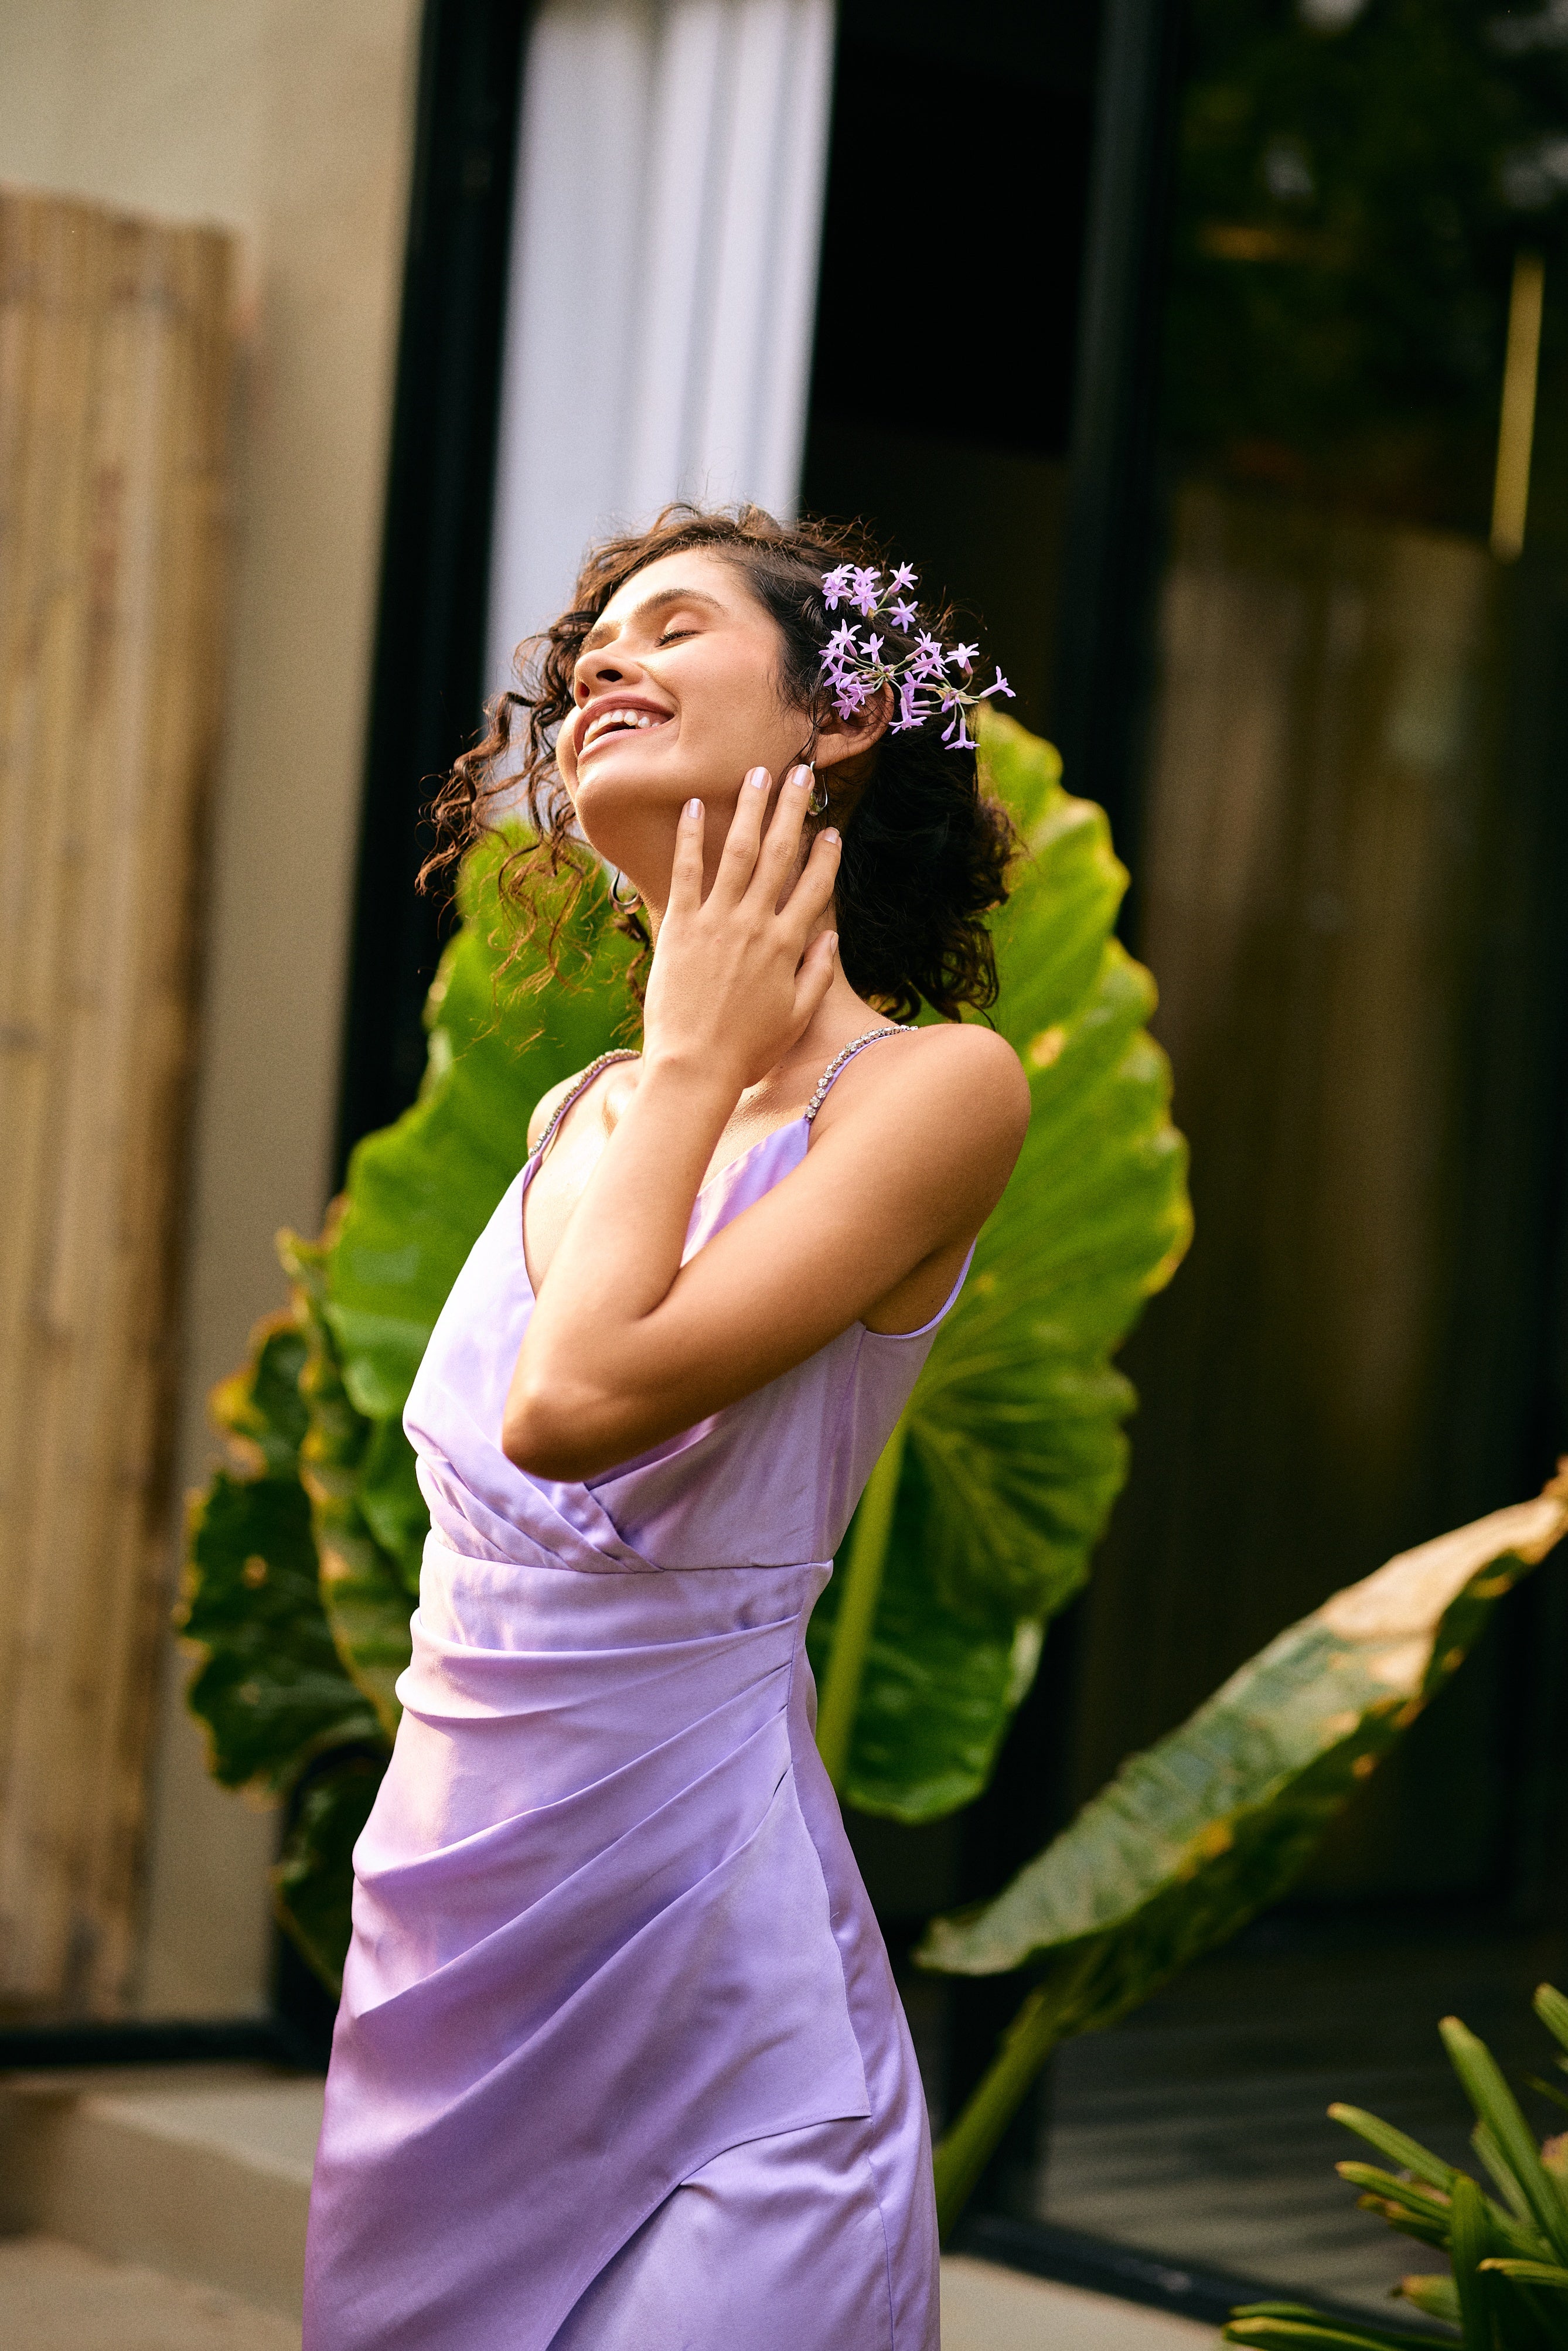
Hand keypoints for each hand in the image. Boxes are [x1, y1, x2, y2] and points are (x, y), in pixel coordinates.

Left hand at [642, 765, 841, 1089]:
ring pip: (737, 852)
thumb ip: (817, 973)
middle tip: (799, 773)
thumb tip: (831, 935)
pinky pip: (687, 872)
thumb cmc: (747, 1050)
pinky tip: (694, 807)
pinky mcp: (679, 926)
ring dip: (748, 809)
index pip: (814, 887)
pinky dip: (690, 838)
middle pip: (779, 854)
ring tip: (756, 774)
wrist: (694, 1068)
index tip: (831, 829)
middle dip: (791, 810)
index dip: (825, 855)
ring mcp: (716, 921)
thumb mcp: (795, 1016)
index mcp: (787, 946)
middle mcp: (755, 924)